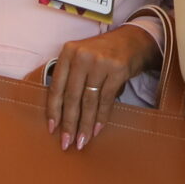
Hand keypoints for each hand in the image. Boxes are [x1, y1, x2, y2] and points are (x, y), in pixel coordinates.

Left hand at [46, 23, 160, 149]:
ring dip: (85, 124)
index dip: (53, 110)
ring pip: (88, 101)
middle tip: (66, 142)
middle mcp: (82, 56)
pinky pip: (105, 100)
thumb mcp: (81, 58)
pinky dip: (100, 117)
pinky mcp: (117, 70)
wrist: (132, 41)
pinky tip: (96, 130)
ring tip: (82, 141)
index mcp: (68, 52)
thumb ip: (70, 77)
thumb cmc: (102, 54)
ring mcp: (100, 63)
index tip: (52, 129)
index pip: (57, 86)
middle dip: (69, 123)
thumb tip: (60, 113)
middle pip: (72, 96)